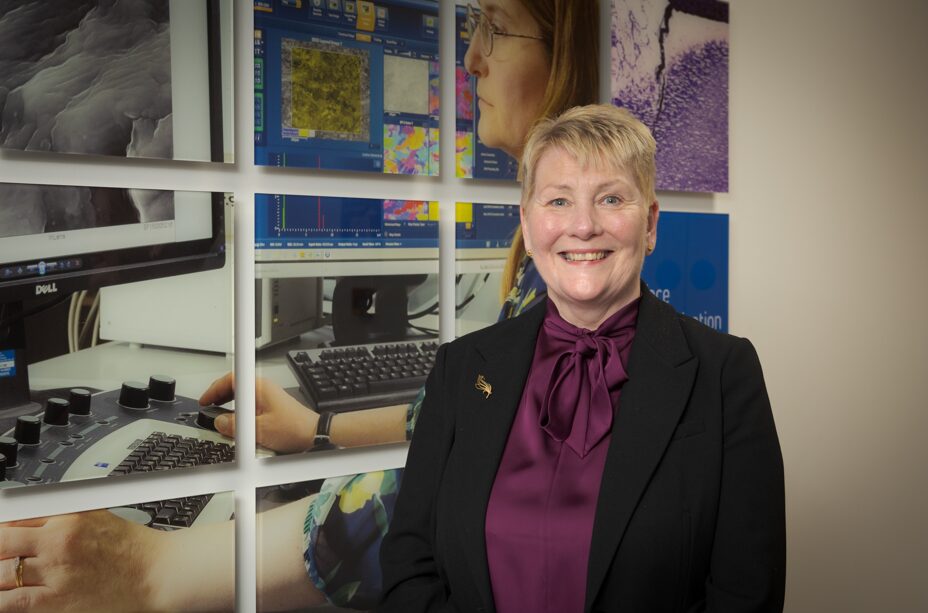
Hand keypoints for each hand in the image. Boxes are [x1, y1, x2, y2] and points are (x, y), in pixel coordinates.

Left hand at [0, 511, 164, 611]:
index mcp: (68, 516)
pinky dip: (0, 599)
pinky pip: (11, 602)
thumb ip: (61, 515)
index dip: (1, 528)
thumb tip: (28, 518)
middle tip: (0, 556)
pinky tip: (2, 596)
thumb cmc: (131, 548)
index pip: (14, 517)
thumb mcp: (96, 515)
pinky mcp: (56, 600)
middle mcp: (59, 541)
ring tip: (3, 576)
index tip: (2, 536)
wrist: (156, 573)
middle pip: (1, 542)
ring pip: (1, 572)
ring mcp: (56, 571)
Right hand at [199, 372, 317, 452]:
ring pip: (242, 396)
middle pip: (235, 386)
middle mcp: (264, 389)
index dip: (214, 388)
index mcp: (259, 387)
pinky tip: (236, 421)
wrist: (314, 433)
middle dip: (219, 395)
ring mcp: (268, 397)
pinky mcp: (271, 407)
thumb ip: (236, 426)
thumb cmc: (294, 427)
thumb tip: (220, 422)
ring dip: (228, 403)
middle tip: (208, 405)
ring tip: (218, 414)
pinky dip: (239, 411)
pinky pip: (250, 405)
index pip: (231, 379)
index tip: (205, 399)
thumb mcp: (259, 429)